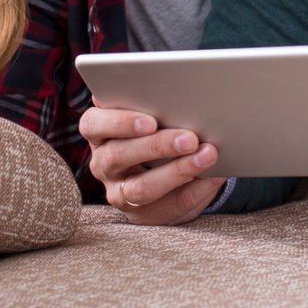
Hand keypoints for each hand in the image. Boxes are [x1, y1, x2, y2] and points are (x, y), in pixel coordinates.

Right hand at [81, 104, 224, 225]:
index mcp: (99, 132)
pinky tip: (214, 175)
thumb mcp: (148, 116)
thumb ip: (153, 106)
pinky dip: (197, 188)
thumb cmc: (153, 133)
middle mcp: (103, 163)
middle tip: (189, 138)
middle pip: (118, 155)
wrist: (159, 175)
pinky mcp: (142, 212)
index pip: (93, 124)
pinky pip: (171, 205)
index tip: (150, 121)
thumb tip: (180, 95)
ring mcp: (119, 191)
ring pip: (141, 187)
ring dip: (178, 171)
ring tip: (207, 155)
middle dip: (156, 146)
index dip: (119, 122)